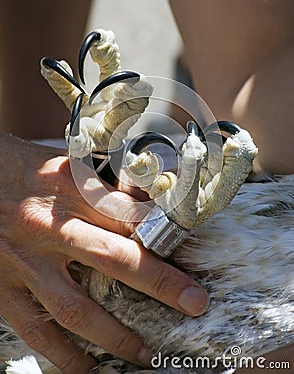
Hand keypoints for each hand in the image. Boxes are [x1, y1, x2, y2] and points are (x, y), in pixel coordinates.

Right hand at [0, 133, 208, 373]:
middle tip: (195, 303)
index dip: (163, 235)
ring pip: (78, 308)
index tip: (190, 251)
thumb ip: (101, 183)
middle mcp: (50, 227)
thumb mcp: (63, 164)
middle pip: (114, 259)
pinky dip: (64, 356)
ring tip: (147, 353)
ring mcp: (25, 262)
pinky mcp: (4, 289)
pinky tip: (88, 368)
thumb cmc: (17, 167)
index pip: (127, 215)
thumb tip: (144, 199)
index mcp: (68, 189)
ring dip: (117, 335)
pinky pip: (37, 331)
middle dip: (159, 283)